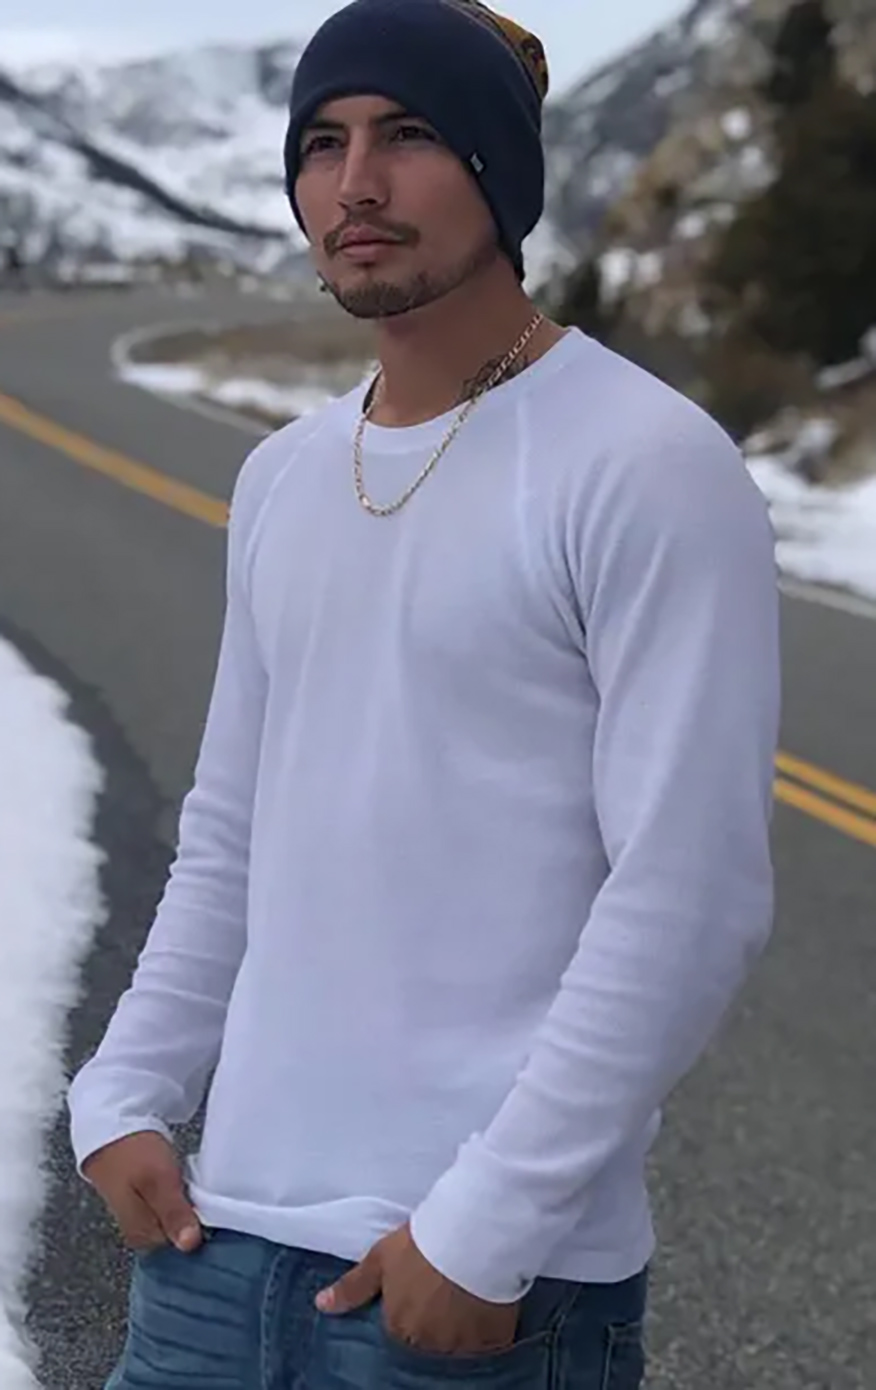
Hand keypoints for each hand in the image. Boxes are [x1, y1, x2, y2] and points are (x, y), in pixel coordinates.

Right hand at [82, 1131, 202, 1254]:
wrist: (111, 1124)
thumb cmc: (133, 1154)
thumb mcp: (158, 1181)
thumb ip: (173, 1213)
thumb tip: (189, 1246)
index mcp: (140, 1236)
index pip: (180, 1248)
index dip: (199, 1230)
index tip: (214, 1213)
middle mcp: (139, 1232)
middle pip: (177, 1234)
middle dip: (193, 1218)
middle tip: (206, 1198)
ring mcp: (140, 1215)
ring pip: (174, 1219)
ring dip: (188, 1206)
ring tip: (198, 1189)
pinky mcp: (143, 1199)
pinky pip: (170, 1206)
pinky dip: (181, 1196)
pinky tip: (187, 1184)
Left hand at [315, 1223, 519, 1355]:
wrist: (472, 1233)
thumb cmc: (422, 1244)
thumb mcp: (381, 1259)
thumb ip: (352, 1287)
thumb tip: (321, 1305)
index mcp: (398, 1329)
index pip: (397, 1336)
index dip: (406, 1318)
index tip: (416, 1303)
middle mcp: (428, 1347)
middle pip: (426, 1347)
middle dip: (430, 1330)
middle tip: (440, 1301)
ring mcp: (462, 1348)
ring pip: (455, 1351)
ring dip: (455, 1335)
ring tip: (462, 1305)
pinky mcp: (493, 1342)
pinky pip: (486, 1349)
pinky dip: (484, 1338)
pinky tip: (485, 1314)